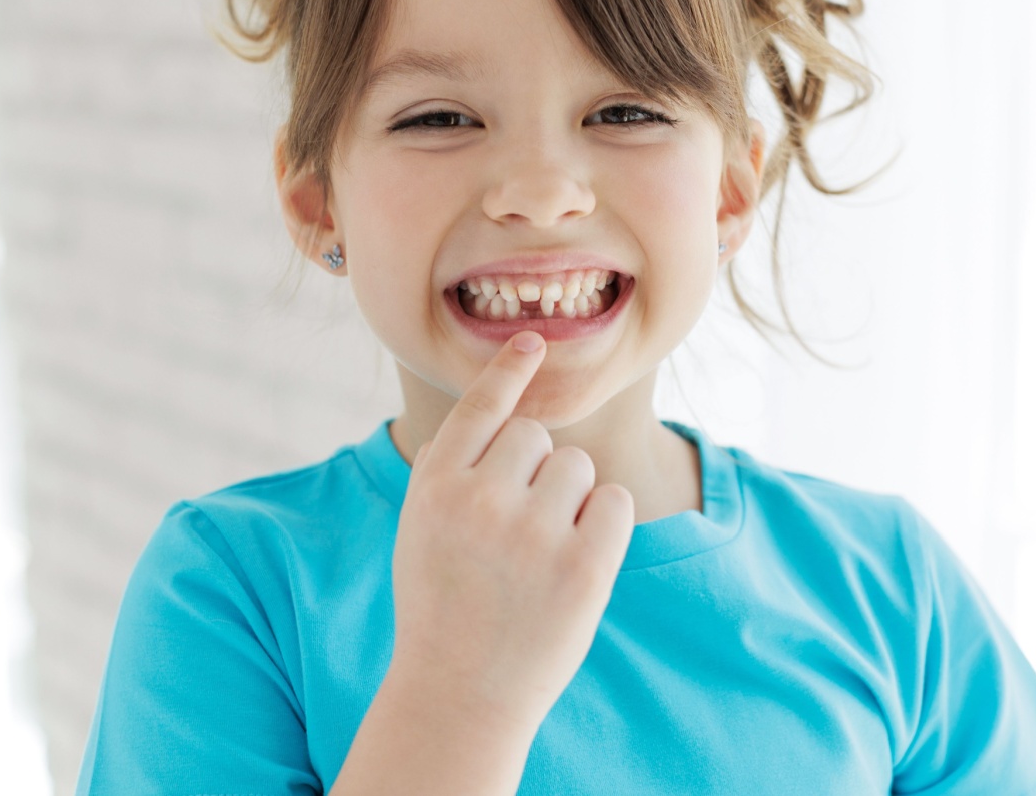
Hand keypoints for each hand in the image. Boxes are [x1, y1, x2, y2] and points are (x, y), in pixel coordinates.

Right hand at [386, 331, 634, 735]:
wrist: (460, 695)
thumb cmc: (443, 605)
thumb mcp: (422, 531)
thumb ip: (450, 472)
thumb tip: (497, 408)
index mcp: (434, 488)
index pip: (480, 409)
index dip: (509, 371)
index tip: (533, 340)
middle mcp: (479, 501)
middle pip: (536, 437)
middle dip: (537, 472)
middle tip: (515, 535)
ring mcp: (532, 534)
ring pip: (577, 466)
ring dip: (570, 500)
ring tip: (539, 556)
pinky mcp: (582, 566)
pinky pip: (614, 502)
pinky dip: (603, 524)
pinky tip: (576, 563)